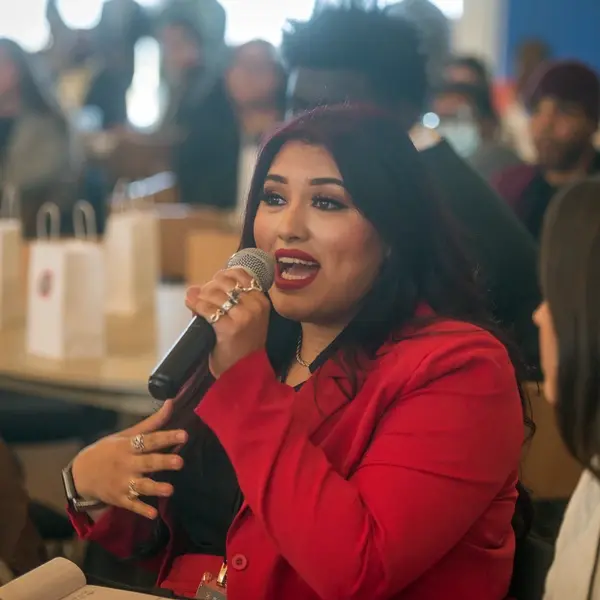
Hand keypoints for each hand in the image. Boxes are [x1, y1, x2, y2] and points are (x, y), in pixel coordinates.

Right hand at [71, 400, 186, 519]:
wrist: (79, 475)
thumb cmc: (108, 450)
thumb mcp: (126, 435)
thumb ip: (152, 423)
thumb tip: (172, 403)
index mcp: (128, 446)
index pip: (149, 440)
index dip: (166, 437)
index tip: (184, 435)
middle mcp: (126, 464)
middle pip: (147, 463)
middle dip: (163, 463)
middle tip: (180, 462)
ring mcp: (122, 483)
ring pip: (141, 486)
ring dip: (155, 488)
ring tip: (170, 489)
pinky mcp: (120, 499)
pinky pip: (132, 505)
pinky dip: (142, 510)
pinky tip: (153, 514)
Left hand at [186, 268, 270, 377]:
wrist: (245, 372)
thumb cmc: (243, 346)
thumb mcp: (245, 318)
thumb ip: (227, 300)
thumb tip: (194, 288)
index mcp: (261, 300)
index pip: (239, 273)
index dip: (222, 276)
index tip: (215, 286)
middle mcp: (255, 306)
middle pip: (224, 281)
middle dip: (208, 287)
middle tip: (202, 298)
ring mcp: (243, 316)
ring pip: (214, 293)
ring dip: (201, 297)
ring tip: (196, 304)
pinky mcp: (229, 327)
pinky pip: (207, 309)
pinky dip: (196, 306)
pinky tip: (193, 308)